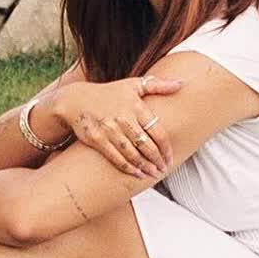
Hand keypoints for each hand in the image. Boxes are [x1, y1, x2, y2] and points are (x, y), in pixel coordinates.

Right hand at [52, 74, 183, 178]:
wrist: (75, 99)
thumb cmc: (109, 92)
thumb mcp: (133, 84)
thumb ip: (158, 85)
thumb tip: (182, 84)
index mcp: (135, 105)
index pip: (157, 131)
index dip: (166, 147)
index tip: (170, 157)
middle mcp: (123, 117)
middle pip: (146, 145)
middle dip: (157, 160)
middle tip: (164, 169)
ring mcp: (109, 129)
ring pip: (132, 153)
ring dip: (144, 166)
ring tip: (153, 173)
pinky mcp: (97, 139)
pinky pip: (115, 157)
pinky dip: (128, 167)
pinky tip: (137, 173)